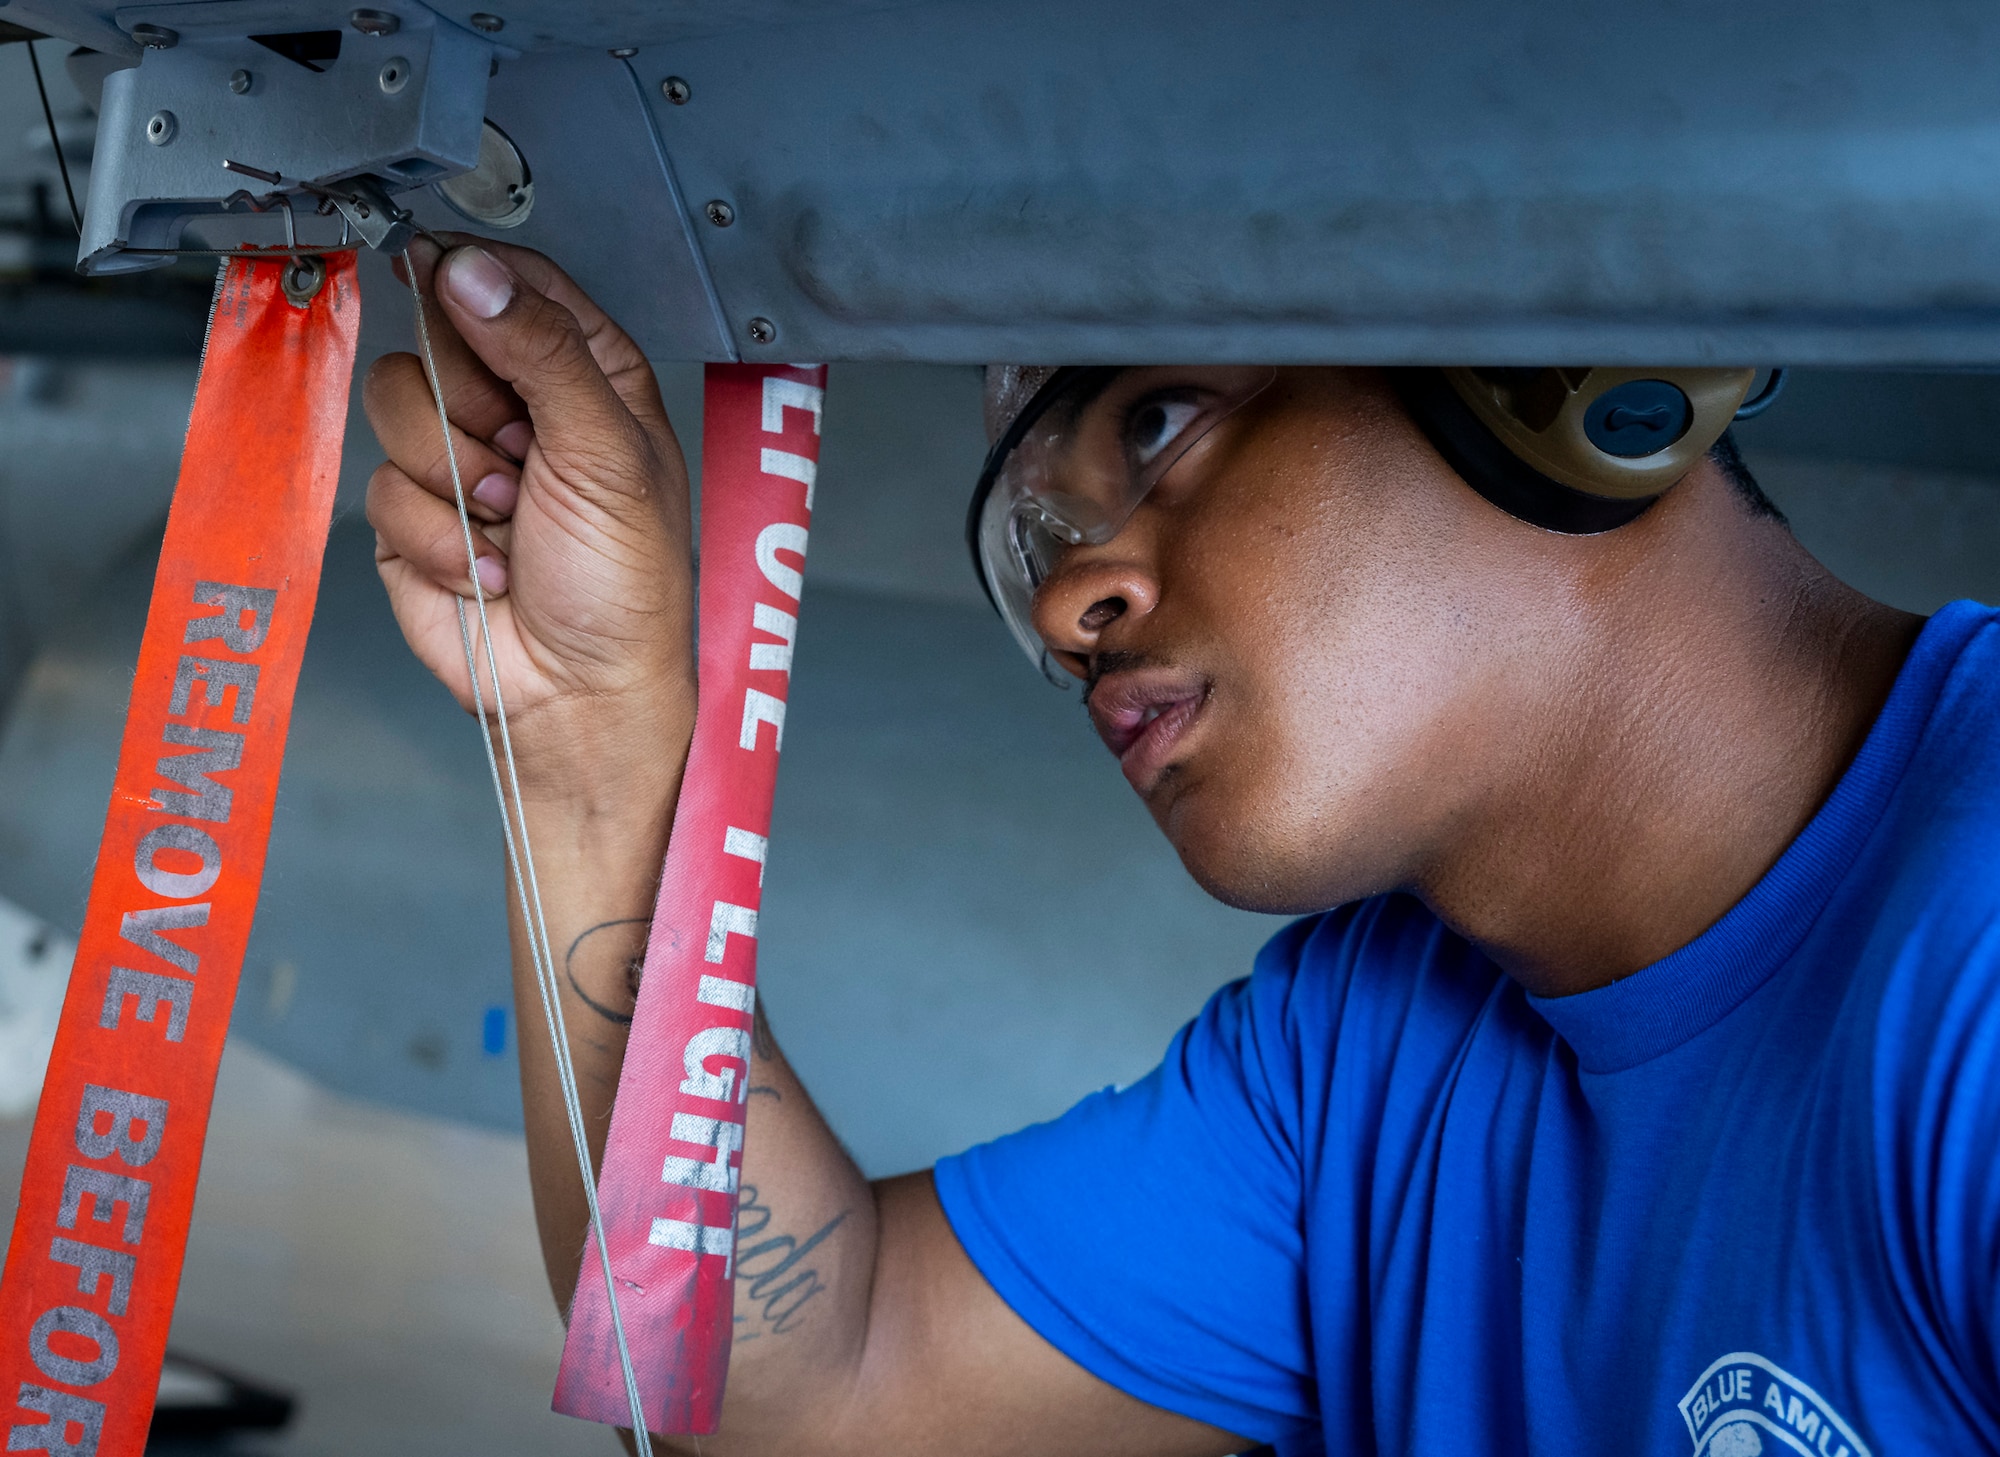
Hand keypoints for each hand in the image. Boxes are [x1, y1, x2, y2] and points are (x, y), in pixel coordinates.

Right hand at [365, 235, 694, 799]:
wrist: (578, 693)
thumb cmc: (624, 582)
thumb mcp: (605, 451)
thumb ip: (542, 350)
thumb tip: (469, 269)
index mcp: (585, 374)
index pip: (513, 283)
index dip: (473, 278)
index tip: (444, 278)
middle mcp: (518, 405)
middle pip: (436, 333)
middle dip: (472, 403)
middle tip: (521, 457)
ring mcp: (457, 458)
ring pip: (395, 404)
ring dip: (453, 475)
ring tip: (509, 523)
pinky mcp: (411, 516)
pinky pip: (380, 487)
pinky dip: (435, 538)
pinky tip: (485, 571)